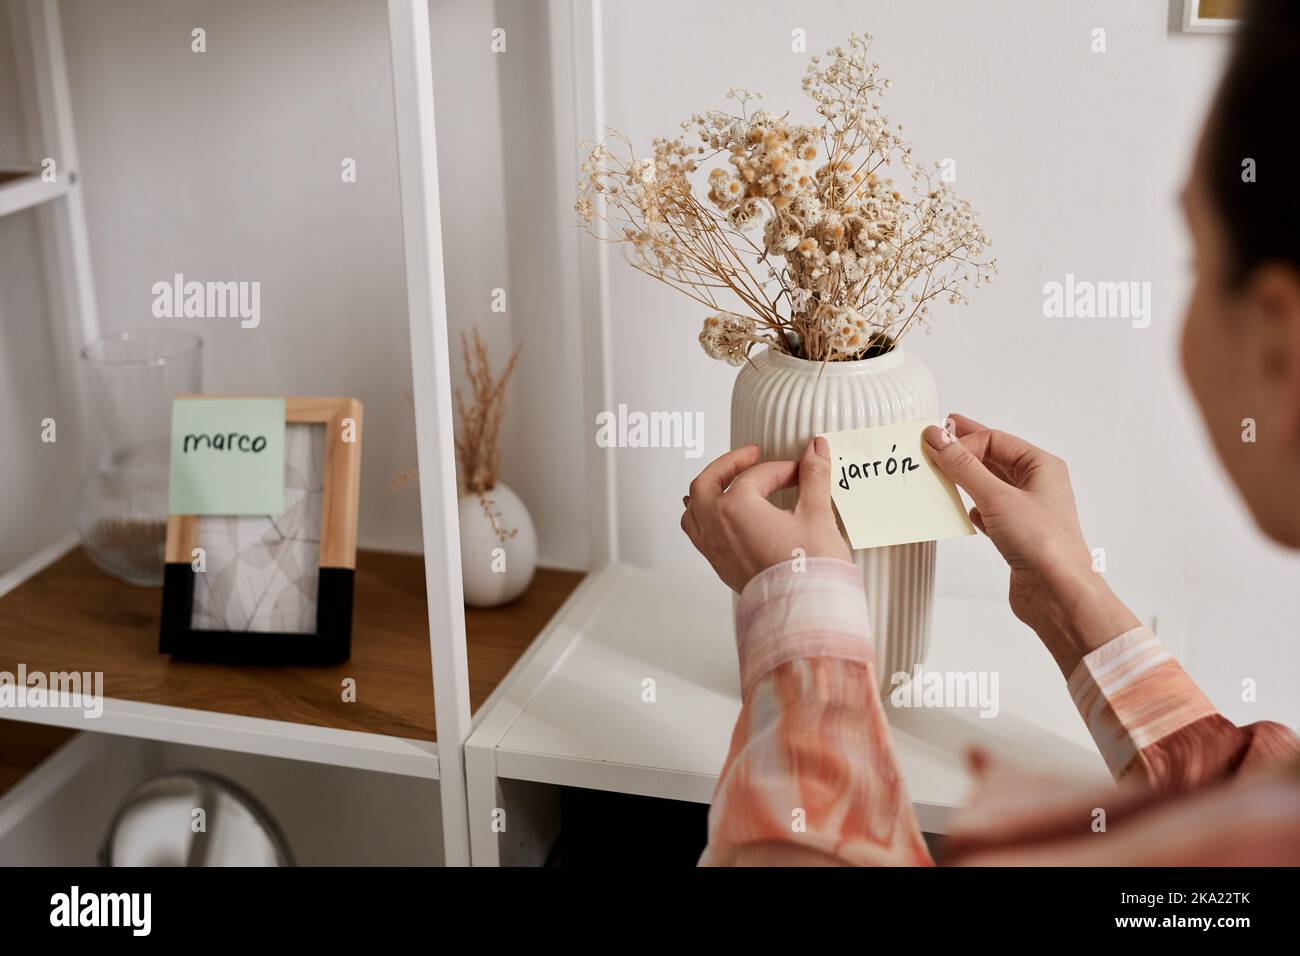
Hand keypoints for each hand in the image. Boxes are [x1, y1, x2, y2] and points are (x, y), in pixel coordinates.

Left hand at [681, 437, 851, 593]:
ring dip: (707, 491)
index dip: (783, 469)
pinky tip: (719, 518)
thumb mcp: (816, 514)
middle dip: (729, 464)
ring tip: (724, 483)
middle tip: (752, 455)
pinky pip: (698, 533)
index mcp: (736, 507)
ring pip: (694, 509)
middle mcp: (716, 525)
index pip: (758, 476)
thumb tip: (816, 447)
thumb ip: (814, 476)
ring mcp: (713, 548)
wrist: (805, 613)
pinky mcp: (719, 566)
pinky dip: (703, 517)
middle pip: (708, 482)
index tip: (802, 472)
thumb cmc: (811, 569)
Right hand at [922, 414, 1139, 675]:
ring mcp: (1025, 511)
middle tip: (933, 441)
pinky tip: (962, 510)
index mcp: (1041, 466)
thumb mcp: (997, 497)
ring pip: (988, 485)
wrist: (1058, 594)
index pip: (995, 440)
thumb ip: (963, 466)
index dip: (963, 440)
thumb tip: (938, 437)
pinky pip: (988, 511)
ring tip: (939, 474)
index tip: (933, 443)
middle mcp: (1036, 485)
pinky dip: (972, 508)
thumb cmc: (1044, 544)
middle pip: (992, 458)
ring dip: (964, 480)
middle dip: (962, 452)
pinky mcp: (1015, 535)